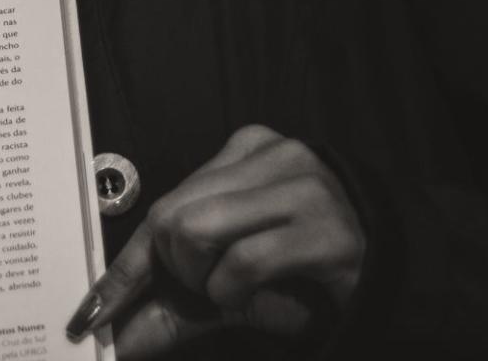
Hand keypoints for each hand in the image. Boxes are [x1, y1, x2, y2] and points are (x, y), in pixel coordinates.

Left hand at [66, 125, 363, 356]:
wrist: (397, 270)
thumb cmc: (308, 272)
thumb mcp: (235, 283)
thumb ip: (177, 305)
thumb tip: (121, 337)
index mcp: (245, 151)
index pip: (164, 208)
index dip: (124, 268)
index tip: (89, 313)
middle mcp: (272, 155)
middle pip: (171, 217)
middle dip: (177, 273)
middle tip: (211, 291)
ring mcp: (302, 186)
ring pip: (196, 232)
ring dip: (207, 283)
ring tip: (241, 289)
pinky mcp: (326, 228)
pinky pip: (243, 263)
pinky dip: (237, 294)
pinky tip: (266, 295)